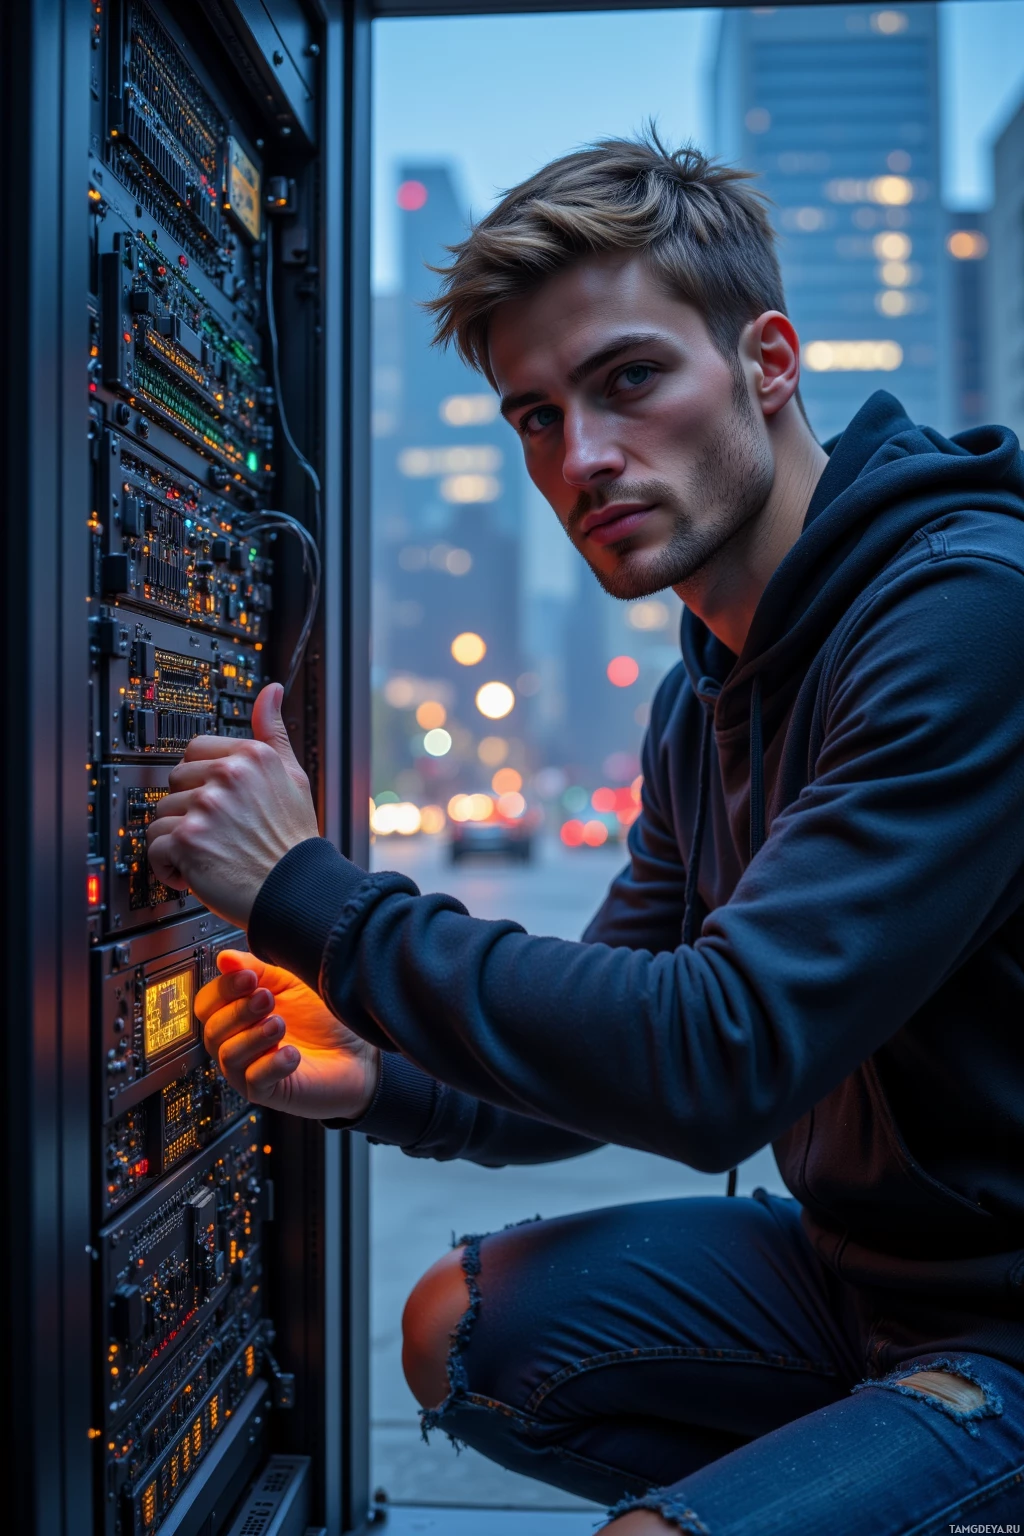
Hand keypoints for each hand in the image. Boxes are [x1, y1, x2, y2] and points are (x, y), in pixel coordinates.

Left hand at [147, 682, 319, 926]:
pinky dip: (169, 866)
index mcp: (250, 756)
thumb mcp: (293, 777)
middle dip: (188, 811)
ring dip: (177, 840)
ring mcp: (205, 806)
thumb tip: (270, 692)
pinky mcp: (186, 838)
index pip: (196, 752)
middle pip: (174, 784)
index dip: (201, 782)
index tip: (214, 802)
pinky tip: (196, 870)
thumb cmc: (294, 842)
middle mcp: (227, 775)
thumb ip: (273, 732)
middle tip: (217, 832)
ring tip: (209, 852)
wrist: (295, 890)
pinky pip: (154, 846)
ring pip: (161, 816)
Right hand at [196, 950, 380, 1119]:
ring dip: (252, 1037)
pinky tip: (292, 1054)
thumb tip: (225, 958)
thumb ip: (258, 969)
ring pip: (228, 1057)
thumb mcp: (291, 982)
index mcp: (239, 1013)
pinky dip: (271, 1065)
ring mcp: (252, 1069)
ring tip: (279, 1025)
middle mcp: (239, 1042)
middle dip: (237, 1012)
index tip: (248, 978)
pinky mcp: (270, 1092)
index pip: (208, 1003)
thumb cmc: (325, 1016)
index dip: (223, 989)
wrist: (360, 1050)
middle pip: (211, 1030)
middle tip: (267, 999)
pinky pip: (254, 1082)